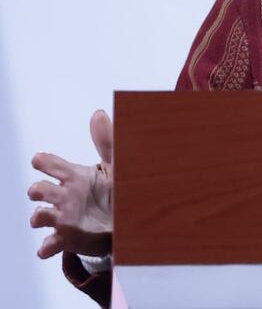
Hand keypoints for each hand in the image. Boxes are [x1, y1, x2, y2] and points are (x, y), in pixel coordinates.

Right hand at [28, 110, 113, 257]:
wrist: (125, 221)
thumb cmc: (115, 190)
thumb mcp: (115, 165)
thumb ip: (107, 141)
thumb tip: (97, 114)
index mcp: (75, 176)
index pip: (51, 164)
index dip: (43, 161)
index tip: (39, 160)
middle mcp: (65, 196)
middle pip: (38, 190)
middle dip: (36, 190)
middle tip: (40, 191)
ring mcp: (63, 218)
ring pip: (39, 216)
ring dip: (37, 216)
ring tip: (41, 216)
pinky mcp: (68, 238)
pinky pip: (50, 244)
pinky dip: (45, 246)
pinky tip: (47, 247)